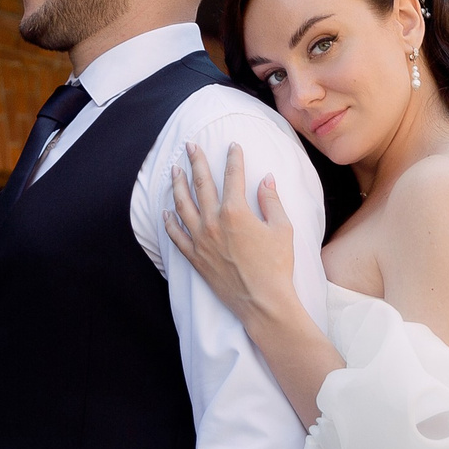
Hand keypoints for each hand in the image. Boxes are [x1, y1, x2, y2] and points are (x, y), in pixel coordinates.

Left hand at [164, 142, 296, 322]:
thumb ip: (271, 201)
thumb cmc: (276, 266)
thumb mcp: (282, 229)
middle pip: (201, 184)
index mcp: (235, 212)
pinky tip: (166, 211)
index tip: (232, 146)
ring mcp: (200, 240)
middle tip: (191, 146)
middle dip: (196, 161)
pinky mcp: (195, 258)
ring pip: (183, 206)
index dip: (233, 158)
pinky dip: (169, 222)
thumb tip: (266, 179)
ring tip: (174, 170)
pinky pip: (176, 236)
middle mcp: (213, 222)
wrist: (262, 302)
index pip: (232, 176)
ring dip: (177, 185)